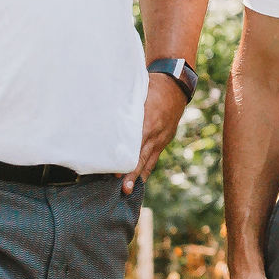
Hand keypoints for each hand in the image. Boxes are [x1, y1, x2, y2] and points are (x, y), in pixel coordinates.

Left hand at [127, 71, 188, 193]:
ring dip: (138, 176)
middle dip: (132, 173)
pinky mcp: (164, 140)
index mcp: (147, 120)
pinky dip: (146, 169)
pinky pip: (154, 157)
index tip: (116, 171)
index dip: (126, 158)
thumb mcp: (138, 92)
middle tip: (123, 189)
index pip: (134, 143)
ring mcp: (161, 138)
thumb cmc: (151, 87)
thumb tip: (102, 116)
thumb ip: (124, 106)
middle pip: (141, 156)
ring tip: (129, 191)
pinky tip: (138, 180)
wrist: (176, 87)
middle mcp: (154, 132)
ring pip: (148, 160)